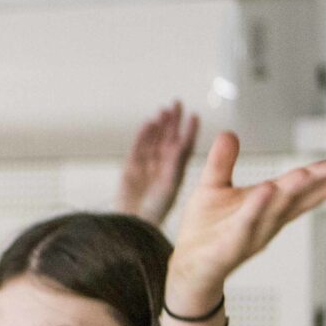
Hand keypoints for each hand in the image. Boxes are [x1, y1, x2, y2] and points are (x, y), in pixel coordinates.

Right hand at [117, 101, 197, 224]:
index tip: (194, 116)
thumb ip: (175, 164)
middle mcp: (161, 166)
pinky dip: (143, 135)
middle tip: (176, 103)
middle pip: (168, 138)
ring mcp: (146, 166)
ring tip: (163, 110)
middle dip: (173, 121)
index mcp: (175, 171)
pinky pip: (138, 147)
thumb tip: (183, 143)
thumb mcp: (170, 185)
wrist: (132, 223)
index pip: (184, 146)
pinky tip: (149, 123)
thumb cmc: (154, 211)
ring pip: (153, 140)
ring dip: (158, 125)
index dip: (189, 131)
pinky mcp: (130, 168)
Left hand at [167, 133, 325, 305]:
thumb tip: (228, 134)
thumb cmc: (206, 228)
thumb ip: (222, 162)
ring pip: (274, 210)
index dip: (321, 178)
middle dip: (316, 183)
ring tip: (305, 173)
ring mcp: (250, 234)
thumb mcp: (213, 187)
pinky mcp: (230, 246)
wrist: (187, 264)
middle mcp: (265, 219)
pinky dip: (256, 209)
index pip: (299, 189)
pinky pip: (244, 225)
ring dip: (290, 192)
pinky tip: (265, 191)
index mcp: (266, 204)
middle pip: (295, 198)